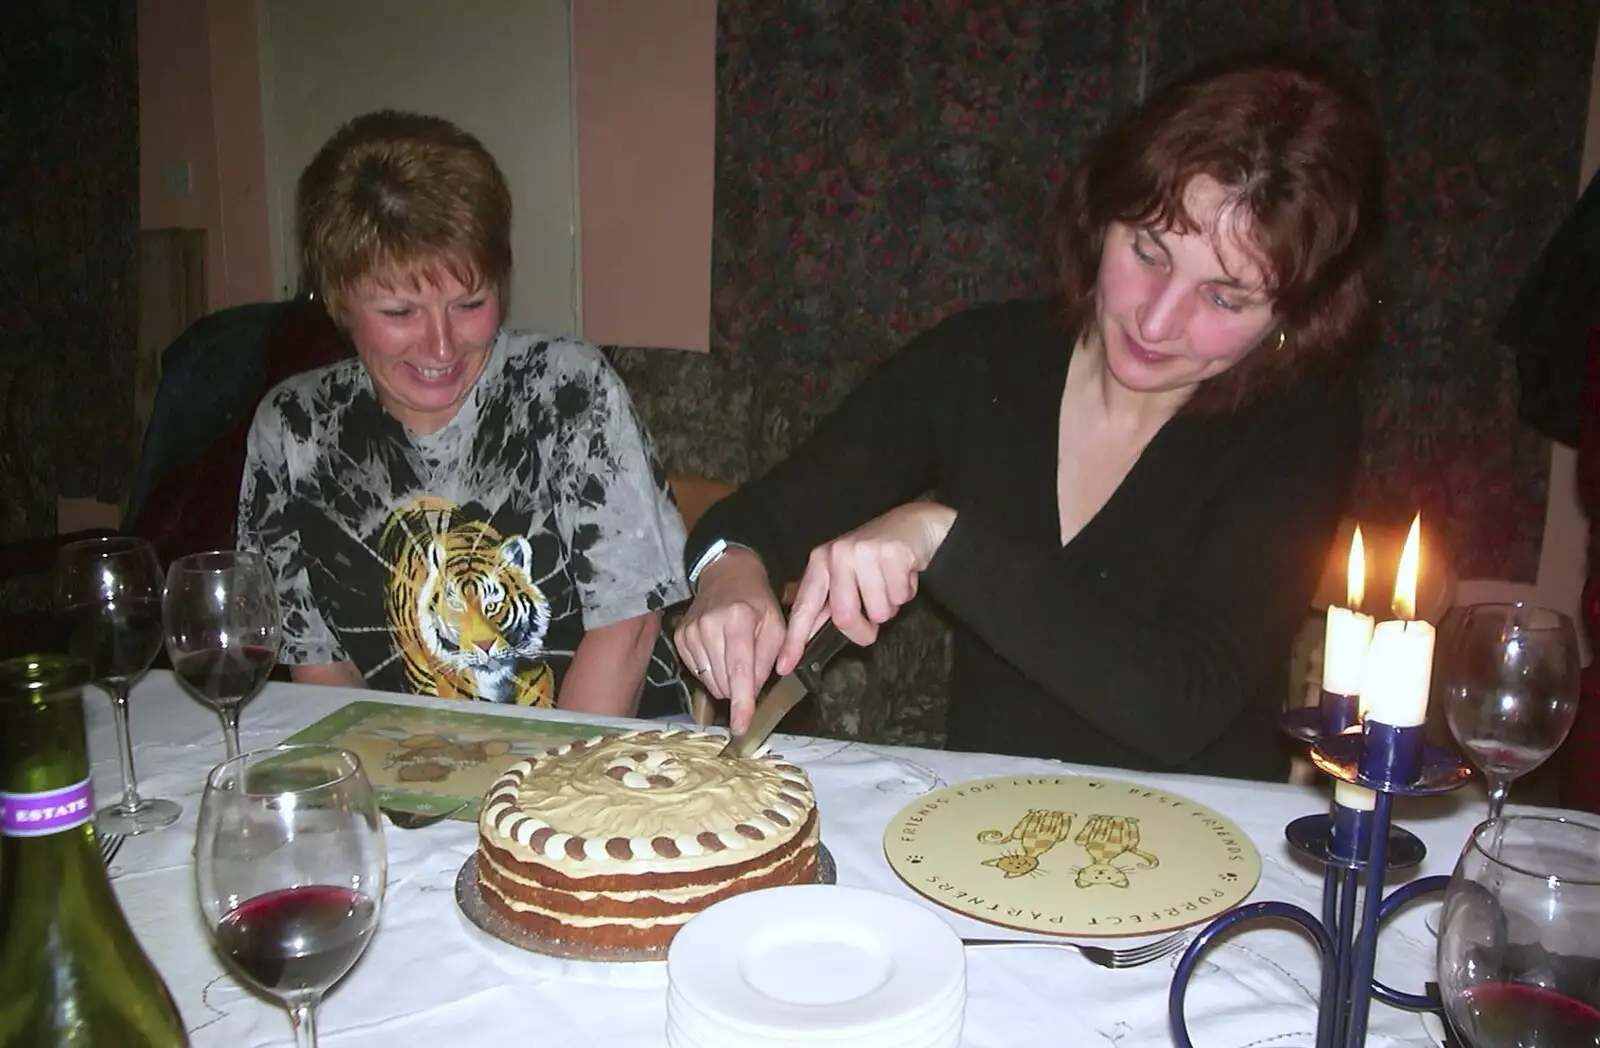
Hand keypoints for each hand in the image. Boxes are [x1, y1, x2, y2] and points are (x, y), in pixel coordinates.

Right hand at [673, 548, 784, 733]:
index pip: (739, 670)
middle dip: (741, 686)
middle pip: (724, 681)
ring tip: (735, 654)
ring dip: (727, 680)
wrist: (727, 576)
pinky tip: (720, 652)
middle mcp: (708, 626)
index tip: (741, 725)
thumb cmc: (756, 602)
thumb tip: (756, 691)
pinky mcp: (680, 638)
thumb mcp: (776, 625)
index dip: (741, 701)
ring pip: (710, 682)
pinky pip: (698, 673)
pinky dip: (713, 672)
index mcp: (737, 619)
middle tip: (751, 663)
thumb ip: (769, 659)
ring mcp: (690, 632)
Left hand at [778, 501, 955, 672]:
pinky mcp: (891, 552)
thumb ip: (829, 603)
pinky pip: (900, 596)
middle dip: (864, 630)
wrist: (914, 524)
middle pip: (845, 617)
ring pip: (878, 611)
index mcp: (821, 562)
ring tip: (891, 585)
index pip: (805, 607)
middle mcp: (837, 554)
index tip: (785, 666)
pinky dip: (906, 593)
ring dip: (890, 607)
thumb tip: (809, 638)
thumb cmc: (877, 556)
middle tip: (874, 624)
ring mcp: (864, 551)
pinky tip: (904, 574)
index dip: (795, 640)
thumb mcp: (846, 575)